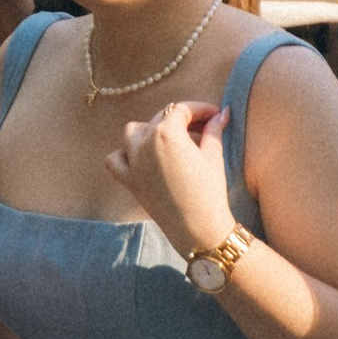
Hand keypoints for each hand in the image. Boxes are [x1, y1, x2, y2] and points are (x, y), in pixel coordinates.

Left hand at [105, 98, 235, 257]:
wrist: (197, 228)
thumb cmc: (209, 191)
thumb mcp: (214, 156)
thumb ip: (214, 129)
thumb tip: (222, 113)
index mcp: (167, 133)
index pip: (183, 109)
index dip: (201, 109)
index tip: (214, 115)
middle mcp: (145, 142)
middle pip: (161, 118)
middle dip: (182, 120)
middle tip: (203, 128)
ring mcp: (133, 161)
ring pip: (133, 131)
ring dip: (150, 130)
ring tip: (171, 140)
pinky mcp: (128, 180)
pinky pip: (115, 159)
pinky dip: (125, 154)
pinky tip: (141, 157)